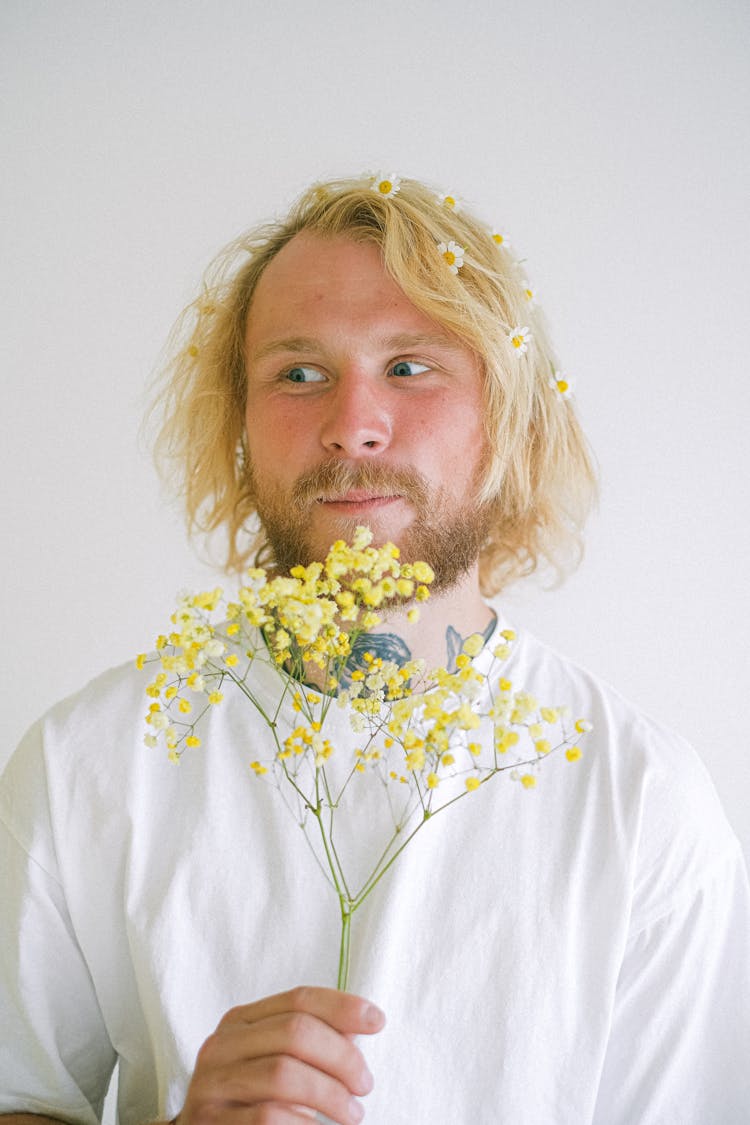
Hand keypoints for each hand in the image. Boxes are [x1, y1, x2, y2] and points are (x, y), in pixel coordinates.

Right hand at [176, 985, 384, 1124]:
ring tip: (352, 1113)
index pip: (298, 999)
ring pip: (283, 1074)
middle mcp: (221, 1046)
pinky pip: (268, 1117)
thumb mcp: (273, 1060)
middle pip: (294, 1032)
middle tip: (365, 1084)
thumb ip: (310, 1041)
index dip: (342, 1006)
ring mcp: (212, 1085)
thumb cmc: (249, 1099)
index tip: (377, 1021)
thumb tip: (358, 1026)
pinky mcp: (210, 1123)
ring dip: (329, 1094)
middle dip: (341, 1056)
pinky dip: (303, 1124)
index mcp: (239, 1021)